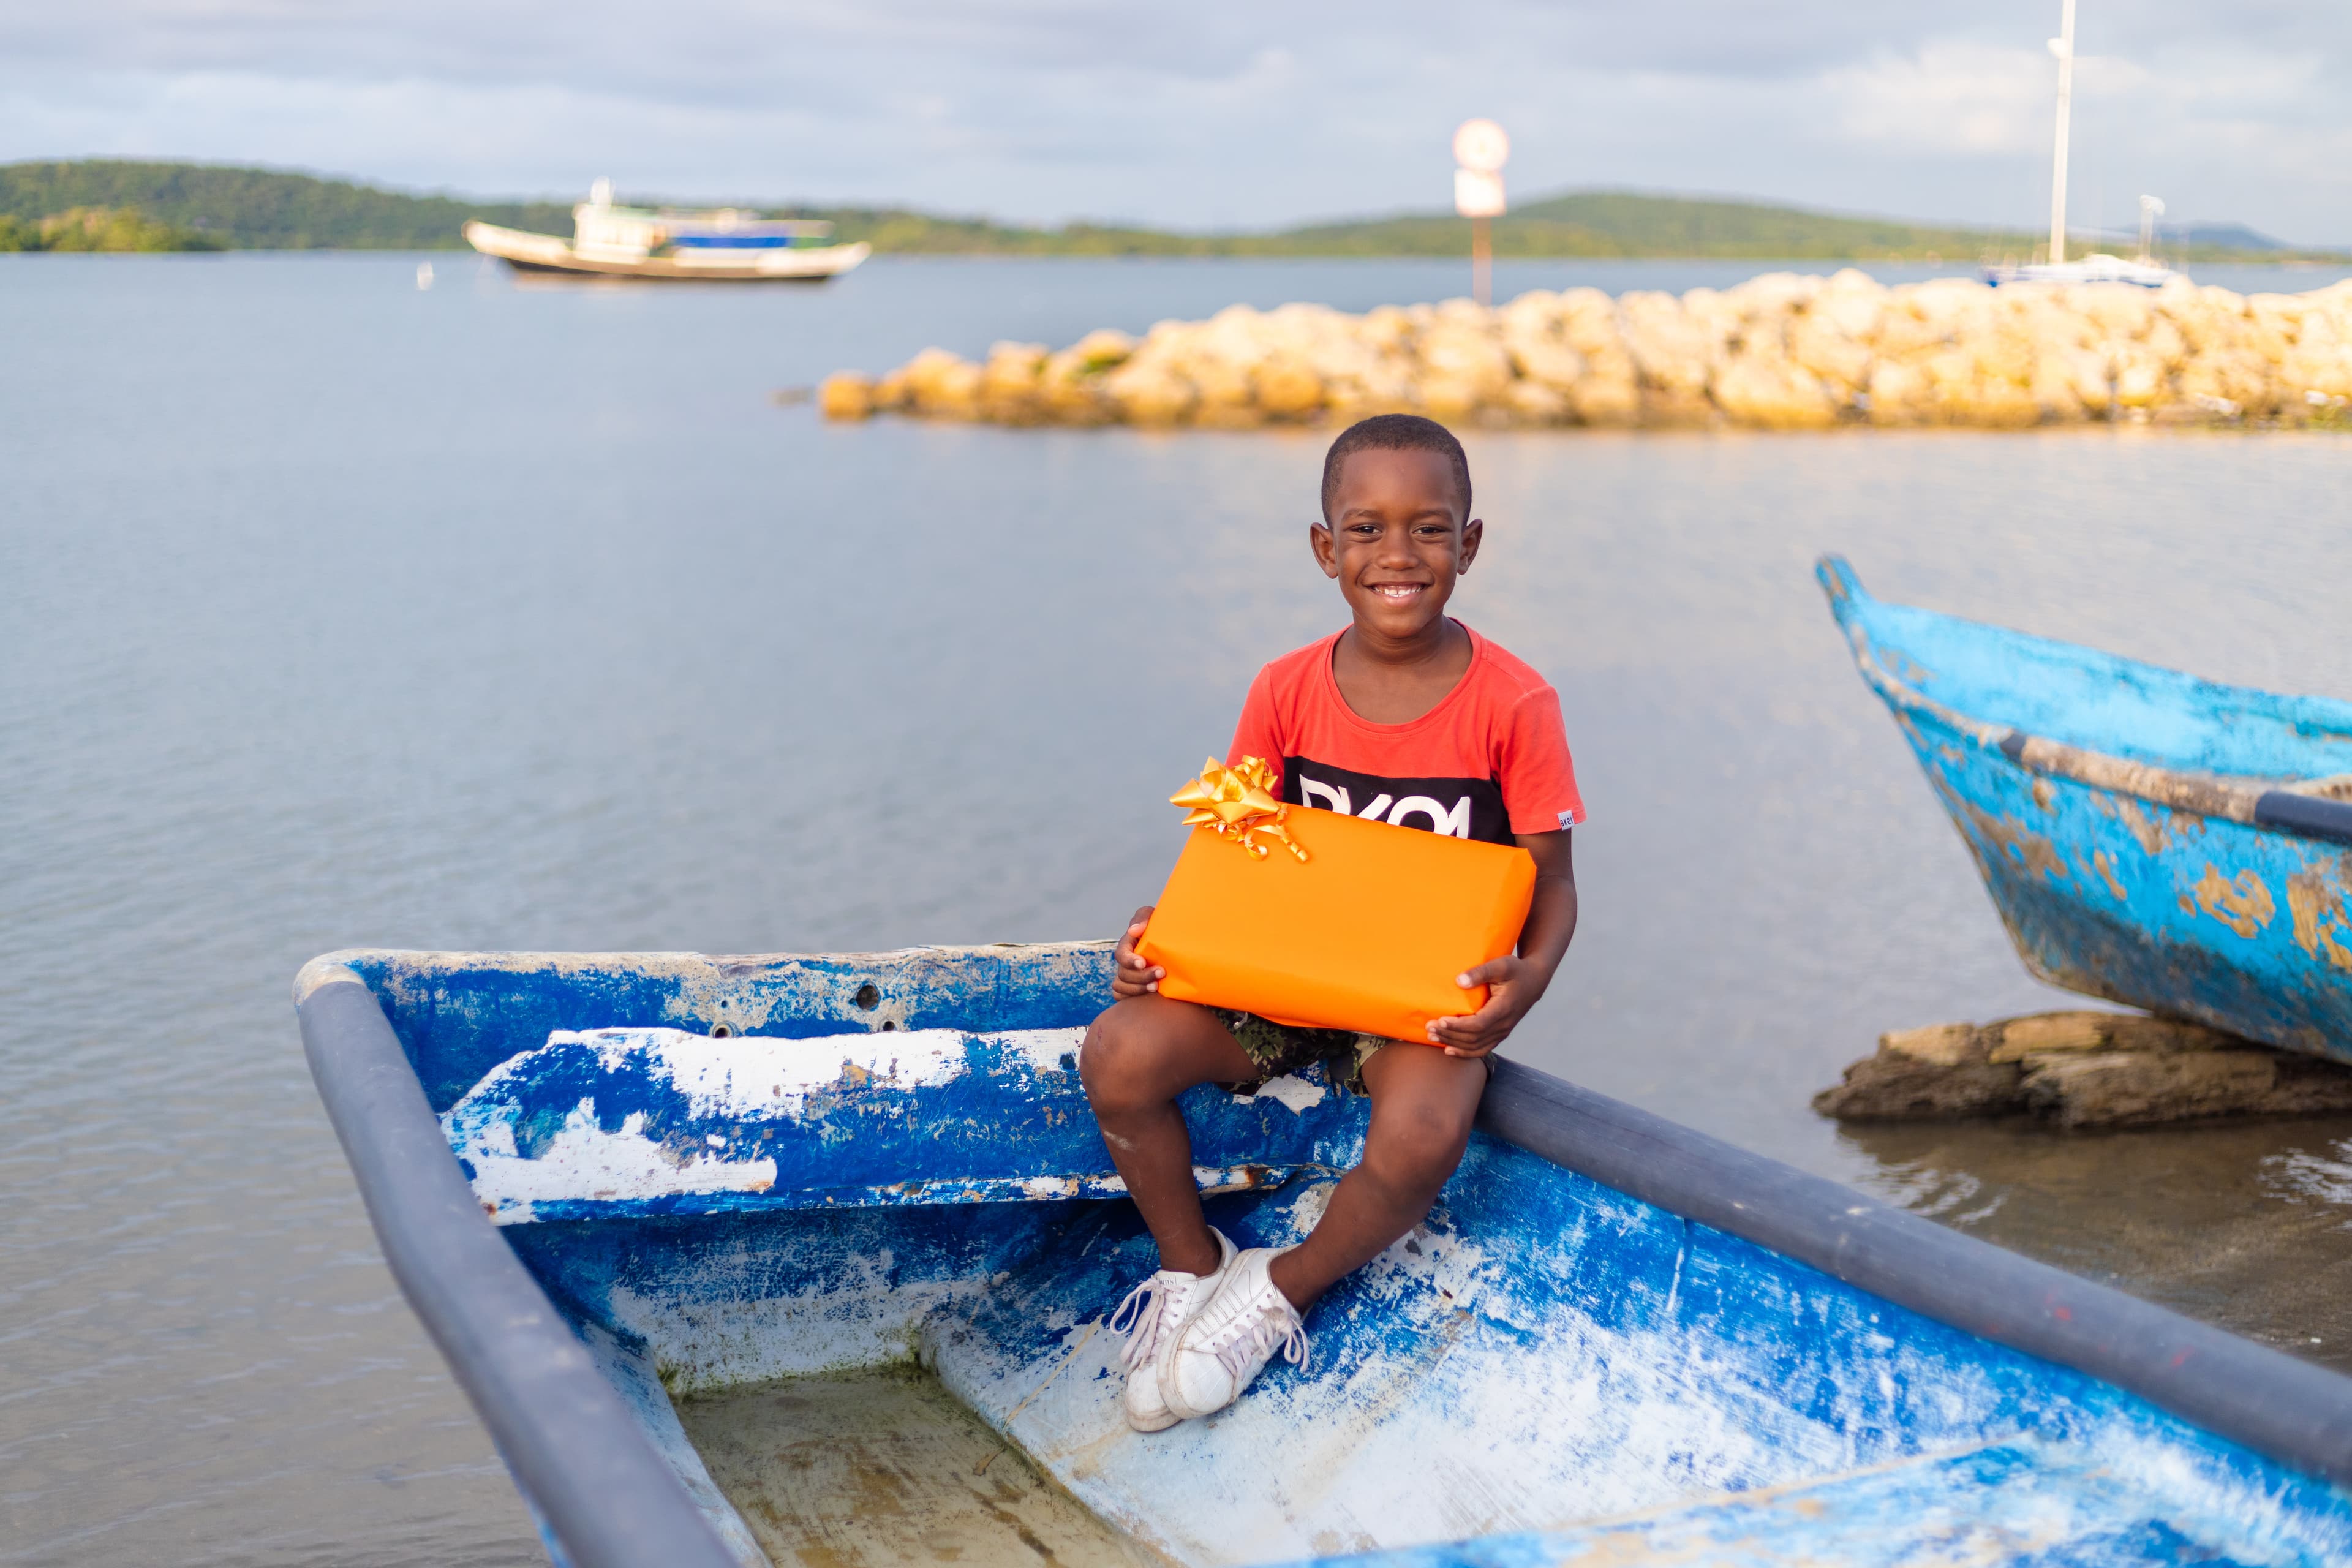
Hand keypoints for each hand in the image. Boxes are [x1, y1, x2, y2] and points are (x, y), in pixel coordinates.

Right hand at [1110, 906, 1163, 999]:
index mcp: (1128, 946)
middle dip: (1140, 976)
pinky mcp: (1133, 990)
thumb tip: (1134, 930)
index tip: (1143, 962)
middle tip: (1161, 973)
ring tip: (1157, 988)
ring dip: (1137, 990)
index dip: (1129, 961)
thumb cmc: (1164, 927)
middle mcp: (1125, 963)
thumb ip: (1143, 918)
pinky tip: (1149, 998)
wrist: (1176, 945)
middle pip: (1123, 974)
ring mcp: (1127, 977)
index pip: (1121, 955)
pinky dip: (1132, 1000)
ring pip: (1120, 988)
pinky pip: (1122, 999)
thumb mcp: (1154, 916)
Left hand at [1425, 954, 1546, 1056]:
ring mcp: (1503, 1032)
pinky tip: (1449, 1050)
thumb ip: (1481, 972)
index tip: (1440, 1020)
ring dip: (1453, 1043)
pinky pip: (1482, 1049)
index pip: (1478, 1024)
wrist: (1535, 981)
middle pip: (1473, 1038)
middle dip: (1449, 1034)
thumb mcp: (1501, 965)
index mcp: (1504, 1009)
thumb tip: (1459, 981)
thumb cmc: (1516, 970)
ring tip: (1432, 1037)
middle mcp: (1504, 1025)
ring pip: (1476, 1046)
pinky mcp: (1500, 1034)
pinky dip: (1465, 1052)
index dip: (1458, 1025)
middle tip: (1428, 1027)